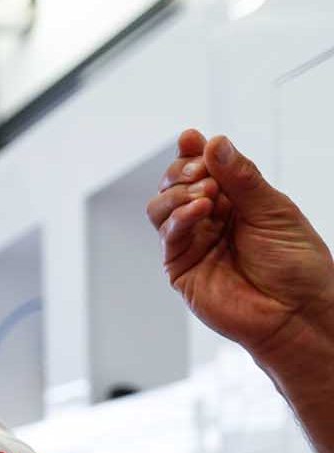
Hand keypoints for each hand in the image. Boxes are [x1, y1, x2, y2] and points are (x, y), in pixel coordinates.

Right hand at [148, 129, 333, 359]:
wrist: (295, 312)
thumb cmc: (295, 265)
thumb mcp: (273, 209)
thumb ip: (241, 177)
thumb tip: (214, 142)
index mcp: (235, 202)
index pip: (204, 168)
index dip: (193, 151)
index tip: (190, 137)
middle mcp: (210, 219)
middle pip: (174, 183)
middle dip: (183, 170)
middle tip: (204, 170)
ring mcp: (193, 243)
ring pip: (160, 207)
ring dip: (177, 192)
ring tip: (206, 193)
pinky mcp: (180, 267)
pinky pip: (168, 234)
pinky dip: (180, 216)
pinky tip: (201, 209)